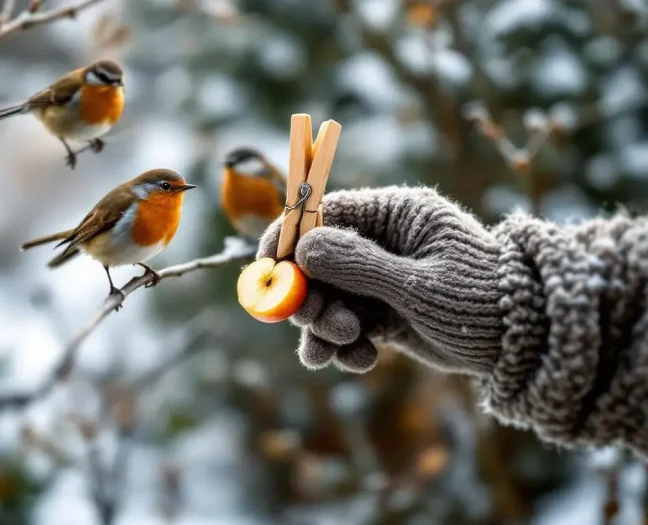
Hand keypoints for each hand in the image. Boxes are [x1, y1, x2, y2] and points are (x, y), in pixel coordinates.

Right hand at [257, 187, 504, 375]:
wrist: (524, 343)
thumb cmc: (483, 301)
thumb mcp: (421, 284)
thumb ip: (360, 265)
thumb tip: (303, 248)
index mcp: (394, 214)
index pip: (324, 214)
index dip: (289, 239)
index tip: (266, 270)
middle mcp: (381, 242)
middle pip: (315, 261)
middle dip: (310, 295)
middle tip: (322, 323)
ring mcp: (378, 279)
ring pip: (325, 298)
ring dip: (324, 325)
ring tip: (345, 345)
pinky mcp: (380, 313)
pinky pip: (343, 326)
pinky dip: (342, 346)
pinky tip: (361, 361)